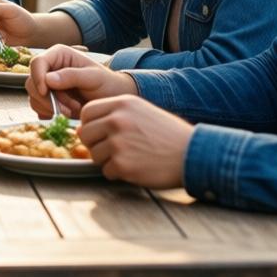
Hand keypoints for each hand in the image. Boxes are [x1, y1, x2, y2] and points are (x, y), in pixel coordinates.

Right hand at [26, 44, 136, 117]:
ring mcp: (47, 85)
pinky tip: (67, 113)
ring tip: (74, 110)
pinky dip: (50, 114)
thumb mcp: (94, 77)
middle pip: (32, 83)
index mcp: (59, 55)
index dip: (38, 77)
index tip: (45, 92)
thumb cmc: (107, 83)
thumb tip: (48, 79)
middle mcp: (50, 68)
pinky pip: (38, 108)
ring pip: (34, 98)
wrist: (112, 99)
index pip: (37, 62)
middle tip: (69, 108)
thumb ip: (72, 76)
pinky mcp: (48, 100)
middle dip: (48, 99)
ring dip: (52, 108)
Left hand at [77, 95, 192, 187]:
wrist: (192, 154)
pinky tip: (136, 167)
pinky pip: (106, 171)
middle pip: (86, 134)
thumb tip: (84, 128)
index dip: (90, 125)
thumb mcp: (142, 112)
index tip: (98, 134)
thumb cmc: (169, 135)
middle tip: (114, 150)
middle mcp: (117, 120)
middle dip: (96, 144)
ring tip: (130, 158)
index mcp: (122, 103)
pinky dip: (118, 173)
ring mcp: (118, 142)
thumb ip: (114, 115)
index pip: (87, 112)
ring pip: (94, 154)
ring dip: (108, 160)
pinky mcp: (122, 164)